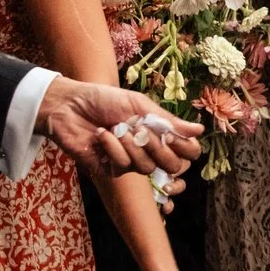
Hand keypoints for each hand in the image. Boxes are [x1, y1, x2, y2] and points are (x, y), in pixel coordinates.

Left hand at [39, 76, 202, 177]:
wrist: (69, 105)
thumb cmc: (104, 101)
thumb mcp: (139, 105)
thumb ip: (168, 121)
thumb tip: (199, 130)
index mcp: (161, 134)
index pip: (188, 153)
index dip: (186, 148)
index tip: (172, 135)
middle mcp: (149, 151)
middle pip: (173, 166)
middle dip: (159, 148)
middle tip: (144, 131)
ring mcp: (131, 162)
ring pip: (147, 167)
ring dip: (132, 145)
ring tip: (117, 128)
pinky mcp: (110, 170)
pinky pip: (123, 166)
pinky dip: (113, 148)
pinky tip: (102, 135)